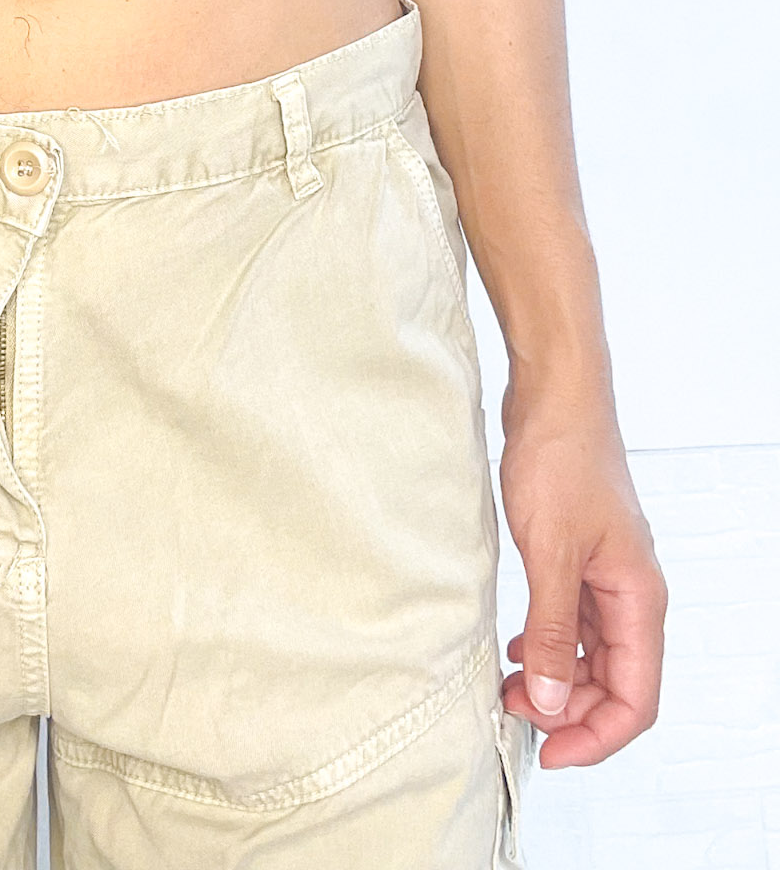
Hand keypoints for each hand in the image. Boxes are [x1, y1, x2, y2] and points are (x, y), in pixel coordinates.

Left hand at [497, 389, 666, 766]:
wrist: (554, 396)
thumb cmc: (560, 459)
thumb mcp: (549, 552)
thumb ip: (553, 631)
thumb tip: (553, 702)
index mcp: (638, 599)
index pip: (637, 699)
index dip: (595, 736)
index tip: (547, 751)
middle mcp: (631, 594)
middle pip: (617, 684)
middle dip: (570, 710)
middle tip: (514, 711)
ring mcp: (607, 576)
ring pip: (594, 655)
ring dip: (559, 680)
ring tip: (510, 686)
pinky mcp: (581, 557)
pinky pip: (576, 622)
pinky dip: (551, 644)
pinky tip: (520, 648)